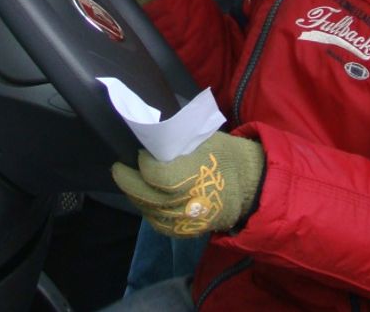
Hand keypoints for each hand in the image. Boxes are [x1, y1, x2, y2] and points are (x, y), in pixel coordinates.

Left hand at [111, 131, 263, 235]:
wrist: (251, 184)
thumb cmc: (225, 155)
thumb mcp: (203, 138)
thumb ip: (175, 140)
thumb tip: (148, 136)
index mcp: (195, 174)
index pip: (158, 176)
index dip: (145, 165)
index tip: (141, 153)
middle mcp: (190, 201)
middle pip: (149, 197)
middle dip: (129, 182)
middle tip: (118, 168)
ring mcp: (189, 221)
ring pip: (151, 212)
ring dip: (135, 197)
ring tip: (129, 182)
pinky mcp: (188, 232)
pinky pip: (160, 226)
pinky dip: (148, 212)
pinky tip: (143, 199)